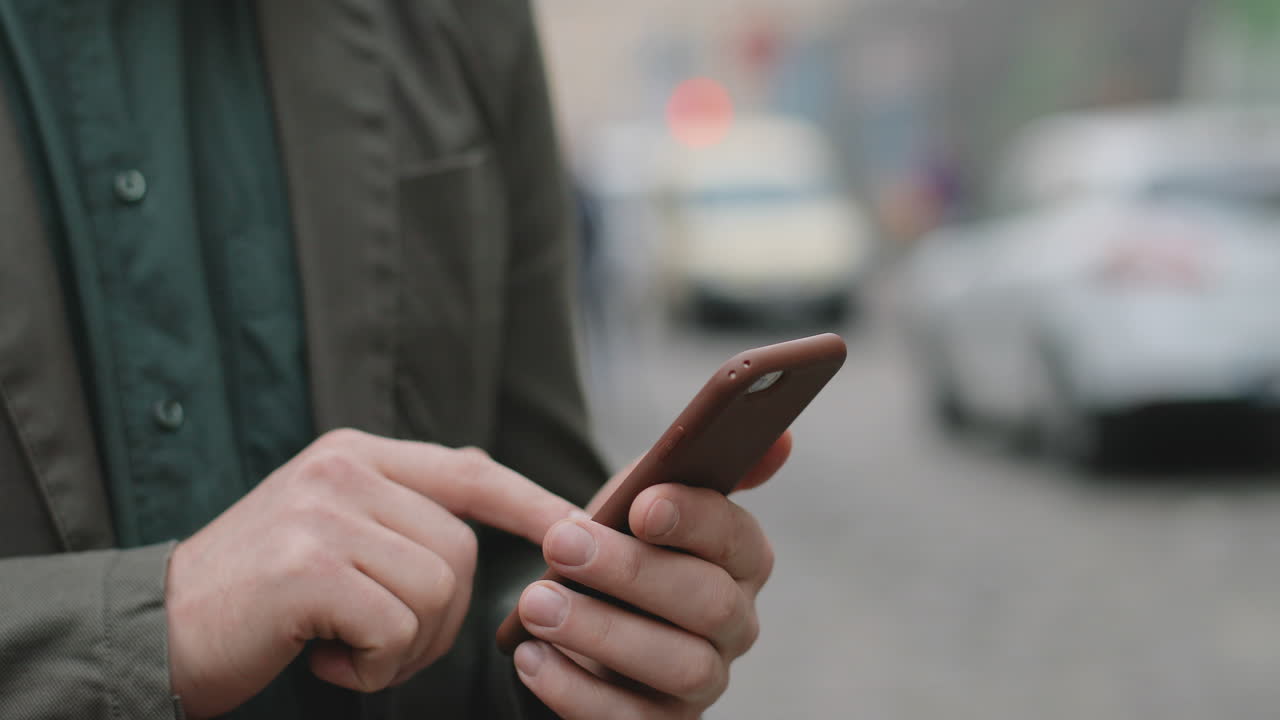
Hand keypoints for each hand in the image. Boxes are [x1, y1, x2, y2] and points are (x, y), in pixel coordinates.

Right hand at [166, 429, 577, 719]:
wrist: (155, 629)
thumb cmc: (258, 594)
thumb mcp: (329, 527)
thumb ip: (399, 513)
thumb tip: (484, 524)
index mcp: (356, 452)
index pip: (470, 470)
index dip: (532, 502)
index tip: (578, 530)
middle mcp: (344, 468)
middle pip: (461, 549)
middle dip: (441, 617)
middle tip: (379, 641)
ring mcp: (325, 512)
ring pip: (438, 590)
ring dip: (405, 646)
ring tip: (347, 648)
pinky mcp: (309, 566)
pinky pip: (397, 627)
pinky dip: (373, 665)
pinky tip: (326, 660)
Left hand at [511, 432, 791, 718]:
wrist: (578, 621)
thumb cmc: (616, 547)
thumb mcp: (640, 498)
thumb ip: (688, 465)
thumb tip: (780, 441)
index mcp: (740, 560)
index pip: (737, 538)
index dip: (694, 520)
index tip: (641, 504)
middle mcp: (735, 624)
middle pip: (710, 604)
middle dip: (632, 572)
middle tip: (560, 543)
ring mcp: (704, 681)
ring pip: (680, 667)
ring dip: (602, 633)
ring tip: (535, 604)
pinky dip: (577, 690)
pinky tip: (531, 657)